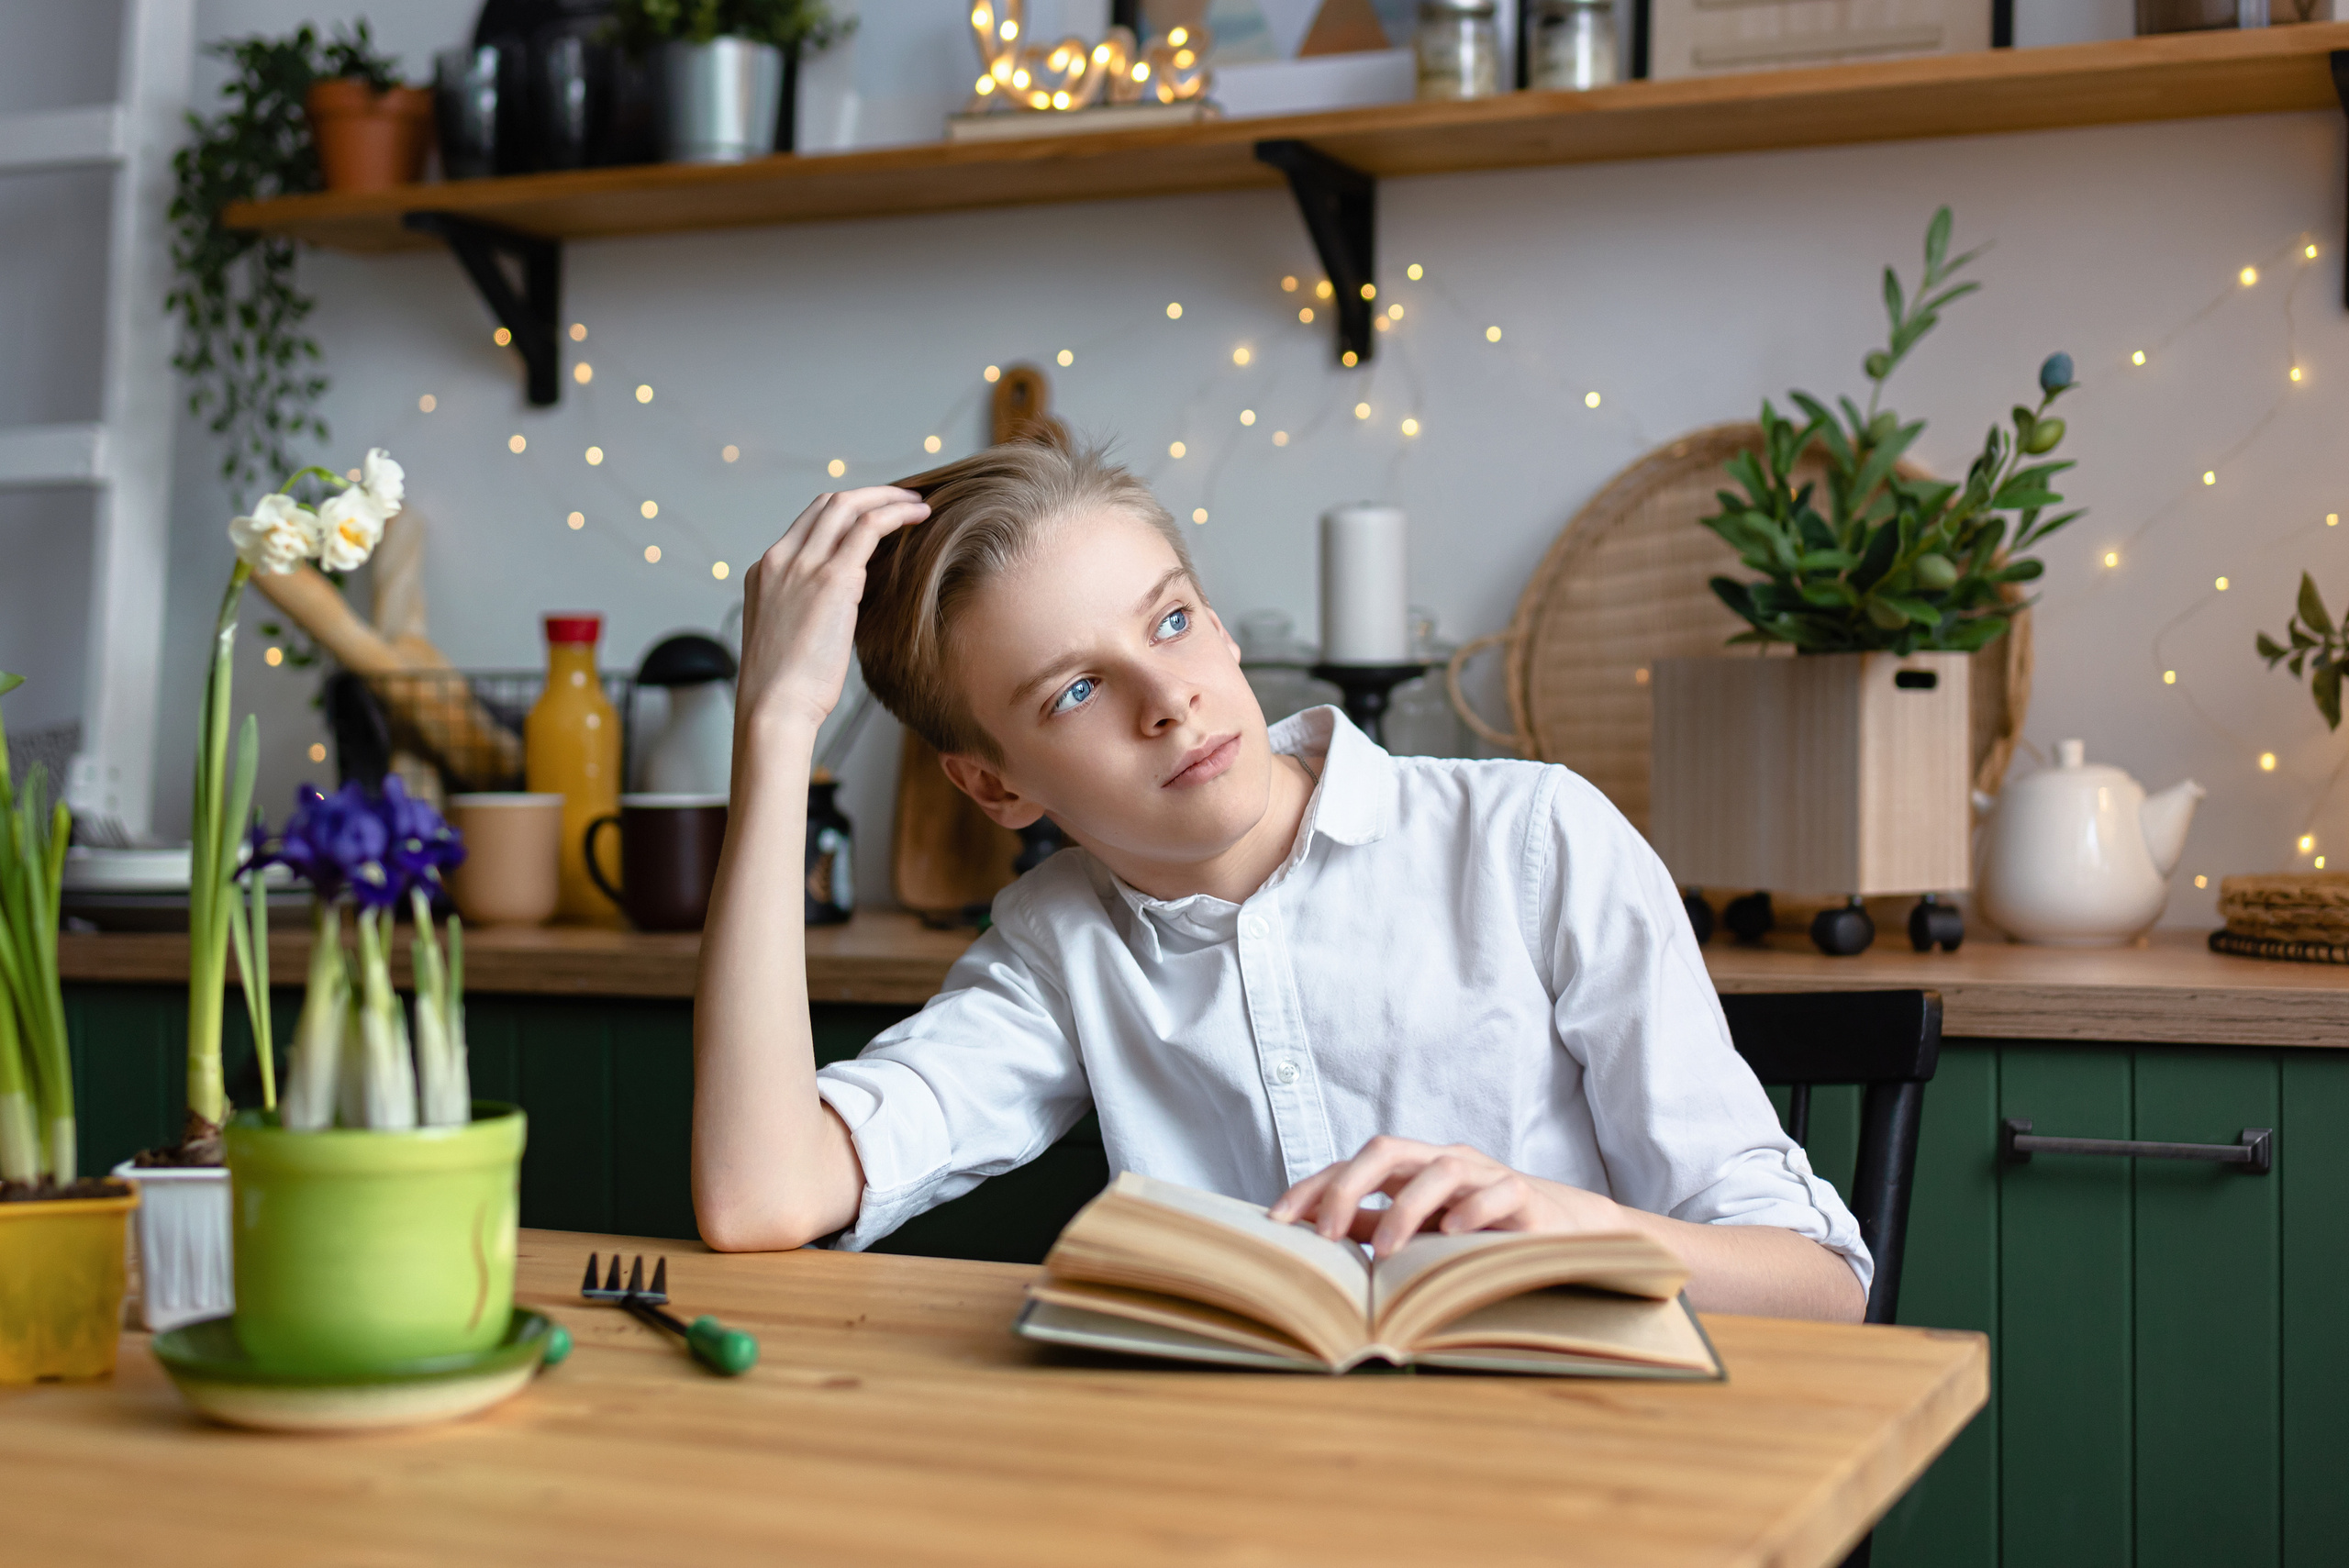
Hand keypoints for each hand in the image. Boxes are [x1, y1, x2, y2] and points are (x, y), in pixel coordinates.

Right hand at [736, 488, 929, 737]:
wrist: (773, 708)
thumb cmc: (785, 689)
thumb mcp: (788, 636)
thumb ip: (809, 608)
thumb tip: (845, 605)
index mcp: (765, 571)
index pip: (809, 522)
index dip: (847, 510)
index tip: (876, 515)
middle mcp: (780, 559)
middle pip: (828, 503)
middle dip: (870, 495)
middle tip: (904, 500)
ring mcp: (803, 565)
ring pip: (848, 505)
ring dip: (888, 498)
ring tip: (919, 504)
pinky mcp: (832, 579)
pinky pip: (868, 527)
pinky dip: (896, 514)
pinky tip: (920, 517)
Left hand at [1268, 1136, 1632, 1259]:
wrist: (1558, 1228)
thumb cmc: (1477, 1229)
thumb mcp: (1417, 1230)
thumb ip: (1370, 1228)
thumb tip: (1310, 1243)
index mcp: (1408, 1168)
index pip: (1349, 1164)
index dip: (1311, 1188)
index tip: (1276, 1222)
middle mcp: (1440, 1161)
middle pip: (1386, 1148)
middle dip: (1348, 1186)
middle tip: (1323, 1234)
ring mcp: (1483, 1174)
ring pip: (1440, 1169)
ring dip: (1406, 1208)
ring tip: (1384, 1250)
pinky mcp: (1523, 1195)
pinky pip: (1498, 1192)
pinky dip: (1473, 1211)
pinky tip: (1453, 1234)